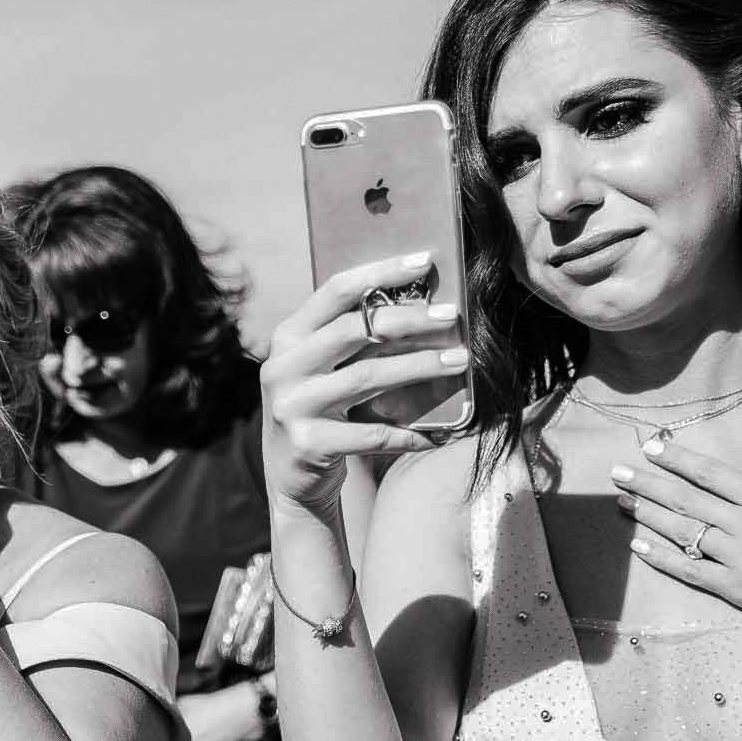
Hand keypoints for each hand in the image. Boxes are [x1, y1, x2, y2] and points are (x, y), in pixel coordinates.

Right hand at [261, 252, 466, 516]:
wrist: (292, 479)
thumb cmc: (321, 411)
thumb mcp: (322, 368)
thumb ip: (351, 339)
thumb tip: (422, 305)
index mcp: (287, 337)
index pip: (336, 291)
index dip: (381, 272)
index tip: (426, 261)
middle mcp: (283, 367)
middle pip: (354, 330)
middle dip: (409, 320)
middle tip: (452, 318)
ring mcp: (291, 406)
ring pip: (366, 377)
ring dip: (419, 367)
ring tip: (459, 360)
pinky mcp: (307, 444)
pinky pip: (370, 434)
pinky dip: (407, 433)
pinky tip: (436, 434)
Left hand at [614, 431, 741, 640]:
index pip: (713, 474)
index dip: (678, 459)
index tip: (651, 448)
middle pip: (687, 499)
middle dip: (648, 483)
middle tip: (616, 472)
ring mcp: (738, 557)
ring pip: (683, 531)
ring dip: (648, 515)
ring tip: (621, 502)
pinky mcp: (737, 588)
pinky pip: (691, 571)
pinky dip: (663, 559)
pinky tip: (639, 548)